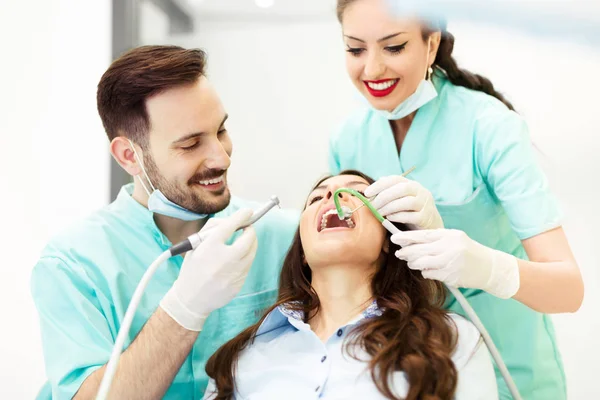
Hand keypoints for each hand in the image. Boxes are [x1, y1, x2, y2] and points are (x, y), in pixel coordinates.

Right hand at [160, 209, 257, 330]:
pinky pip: (247, 266)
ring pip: (251, 253)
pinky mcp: (239, 283)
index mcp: (209, 248)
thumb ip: (212, 230)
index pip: (230, 226)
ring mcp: (233, 273)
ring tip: (244, 242)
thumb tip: (232, 221)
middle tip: (247, 228)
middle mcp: (223, 259)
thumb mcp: (194, 246)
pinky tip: (236, 260)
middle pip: (248, 239)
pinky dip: (245, 259)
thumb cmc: (192, 270)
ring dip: (250, 244)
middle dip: (250, 230)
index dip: (241, 216)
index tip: (247, 212)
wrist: (191, 300)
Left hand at [365, 175, 443, 229]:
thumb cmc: (411, 211)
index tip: (367, 193)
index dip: (380, 185)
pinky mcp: (426, 218)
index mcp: (412, 184)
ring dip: (389, 207)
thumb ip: (389, 192)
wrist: (430, 225)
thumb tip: (373, 188)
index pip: (395, 179)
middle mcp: (420, 191)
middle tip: (372, 205)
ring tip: (378, 213)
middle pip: (401, 189)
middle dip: (383, 196)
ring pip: (406, 202)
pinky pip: (411, 216)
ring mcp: (425, 204)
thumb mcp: (401, 199)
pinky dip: (398, 216)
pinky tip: (389, 218)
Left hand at [391, 229, 519, 298]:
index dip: (406, 237)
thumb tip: (411, 241)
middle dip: (406, 252)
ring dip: (414, 263)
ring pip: (421, 263)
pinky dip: (426, 272)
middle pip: (419, 250)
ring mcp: (450, 263)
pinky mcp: (450, 276)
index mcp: (449, 236)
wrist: (489, 267)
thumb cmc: (468, 251)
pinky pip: (429, 274)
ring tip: (413, 262)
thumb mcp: (454, 238)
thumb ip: (435, 238)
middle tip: (399, 253)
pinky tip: (429, 270)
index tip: (394, 238)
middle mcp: (449, 248)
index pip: (423, 235)